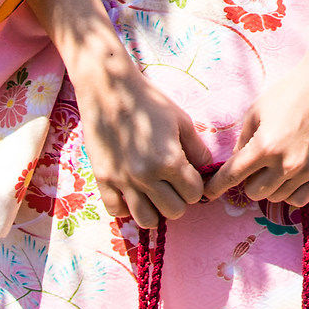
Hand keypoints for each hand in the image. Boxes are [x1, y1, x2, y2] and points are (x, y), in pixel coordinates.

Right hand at [69, 40, 214, 228]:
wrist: (110, 89)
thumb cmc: (149, 102)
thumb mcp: (182, 121)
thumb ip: (198, 151)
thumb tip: (206, 171)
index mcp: (169, 161)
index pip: (194, 195)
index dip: (195, 185)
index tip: (187, 173)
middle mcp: (146, 176)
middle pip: (174, 211)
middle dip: (178, 199)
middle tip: (172, 182)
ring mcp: (122, 180)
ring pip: (147, 219)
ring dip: (155, 208)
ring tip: (153, 192)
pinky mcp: (102, 179)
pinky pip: (117, 211)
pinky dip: (127, 206)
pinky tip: (132, 191)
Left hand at [210, 34, 308, 209]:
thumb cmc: (289, 92)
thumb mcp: (256, 111)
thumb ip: (243, 140)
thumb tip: (235, 162)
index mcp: (264, 146)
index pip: (232, 176)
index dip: (216, 187)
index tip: (209, 192)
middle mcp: (285, 163)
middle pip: (253, 192)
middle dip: (247, 182)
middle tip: (253, 167)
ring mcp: (306, 171)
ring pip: (276, 198)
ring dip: (269, 187)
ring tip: (272, 168)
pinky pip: (299, 199)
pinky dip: (289, 193)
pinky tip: (287, 178)